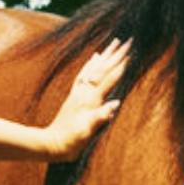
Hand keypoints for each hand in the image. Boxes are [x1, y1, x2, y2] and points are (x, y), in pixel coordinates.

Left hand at [44, 39, 129, 161]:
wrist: (51, 144)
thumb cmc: (71, 141)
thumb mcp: (87, 132)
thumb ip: (100, 117)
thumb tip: (116, 103)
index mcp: (91, 100)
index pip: (109, 79)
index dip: (121, 66)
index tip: (131, 52)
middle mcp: (84, 93)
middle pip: (103, 69)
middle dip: (116, 55)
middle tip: (127, 40)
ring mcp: (78, 93)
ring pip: (94, 68)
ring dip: (105, 55)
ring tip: (114, 42)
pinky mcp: (73, 96)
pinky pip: (83, 74)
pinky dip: (90, 64)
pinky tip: (94, 57)